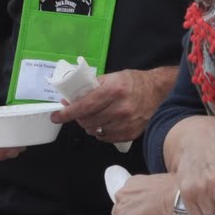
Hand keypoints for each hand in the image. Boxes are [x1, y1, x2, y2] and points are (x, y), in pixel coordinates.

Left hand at [52, 67, 171, 143]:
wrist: (159, 92)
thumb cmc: (133, 82)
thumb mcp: (112, 77)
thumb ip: (92, 87)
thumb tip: (70, 99)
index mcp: (114, 90)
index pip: (84, 106)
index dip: (67, 112)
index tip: (56, 116)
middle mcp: (121, 109)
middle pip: (88, 120)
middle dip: (77, 118)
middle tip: (75, 112)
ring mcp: (127, 123)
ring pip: (95, 131)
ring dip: (88, 125)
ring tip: (89, 117)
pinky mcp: (131, 134)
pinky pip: (106, 138)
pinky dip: (99, 132)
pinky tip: (102, 124)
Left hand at [111, 173, 182, 214]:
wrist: (177, 199)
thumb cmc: (176, 191)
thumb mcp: (160, 185)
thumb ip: (153, 193)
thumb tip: (160, 202)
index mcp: (131, 184)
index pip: (128, 201)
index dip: (139, 210)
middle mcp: (121, 197)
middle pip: (123, 214)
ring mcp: (122, 214)